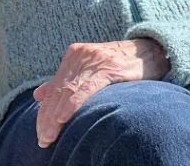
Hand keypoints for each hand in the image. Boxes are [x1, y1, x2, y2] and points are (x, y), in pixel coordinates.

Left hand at [33, 38, 168, 147]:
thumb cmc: (121, 65)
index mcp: (72, 57)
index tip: (40, 132)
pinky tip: (63, 117)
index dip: (44, 111)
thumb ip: (67, 81)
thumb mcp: (91, 70)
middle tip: (43, 139)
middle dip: (47, 118)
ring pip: (68, 92)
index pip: (54, 89)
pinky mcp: (107, 67)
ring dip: (56, 116)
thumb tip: (38, 95)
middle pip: (58, 92)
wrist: (150, 50)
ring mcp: (92, 60)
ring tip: (50, 135)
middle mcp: (78, 56)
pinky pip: (86, 88)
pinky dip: (73, 104)